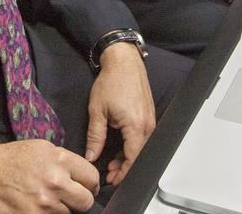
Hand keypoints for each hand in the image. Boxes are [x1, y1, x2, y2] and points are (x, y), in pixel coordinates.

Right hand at [0, 136, 98, 213]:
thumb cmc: (11, 158)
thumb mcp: (42, 148)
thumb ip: (64, 161)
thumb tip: (81, 175)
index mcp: (60, 160)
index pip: (92, 177)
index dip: (91, 184)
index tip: (87, 187)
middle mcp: (56, 182)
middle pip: (86, 201)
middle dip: (81, 200)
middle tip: (72, 199)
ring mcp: (45, 204)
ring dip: (61, 209)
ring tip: (47, 201)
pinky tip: (39, 208)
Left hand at [85, 41, 155, 184]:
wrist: (124, 61)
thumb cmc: (112, 81)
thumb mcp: (97, 111)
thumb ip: (95, 137)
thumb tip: (91, 156)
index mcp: (135, 126)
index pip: (132, 159)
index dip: (123, 173)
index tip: (112, 180)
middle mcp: (147, 125)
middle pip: (138, 156)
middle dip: (124, 168)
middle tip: (108, 174)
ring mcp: (150, 120)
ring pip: (140, 147)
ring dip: (127, 157)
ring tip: (111, 163)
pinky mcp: (148, 115)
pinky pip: (142, 137)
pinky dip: (131, 146)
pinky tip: (119, 148)